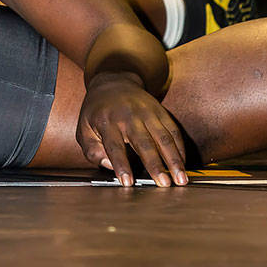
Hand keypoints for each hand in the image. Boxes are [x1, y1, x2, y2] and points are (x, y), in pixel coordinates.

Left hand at [77, 72, 188, 186]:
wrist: (114, 81)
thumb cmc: (97, 111)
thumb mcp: (83, 128)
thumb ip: (92, 151)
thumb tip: (110, 167)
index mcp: (107, 122)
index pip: (114, 146)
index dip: (121, 165)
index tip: (128, 182)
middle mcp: (128, 116)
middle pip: (144, 143)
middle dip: (155, 165)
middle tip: (164, 184)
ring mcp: (147, 112)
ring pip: (164, 137)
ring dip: (174, 160)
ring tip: (181, 179)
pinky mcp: (160, 111)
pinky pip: (173, 131)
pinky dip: (180, 149)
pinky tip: (182, 164)